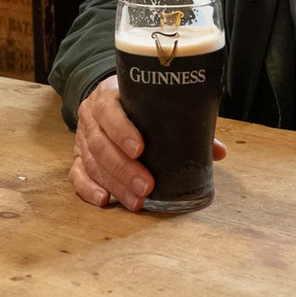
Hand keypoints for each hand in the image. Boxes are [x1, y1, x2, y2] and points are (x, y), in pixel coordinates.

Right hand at [69, 74, 227, 210]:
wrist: (107, 97)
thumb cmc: (137, 102)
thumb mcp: (154, 102)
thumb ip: (184, 123)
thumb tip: (218, 151)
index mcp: (108, 96)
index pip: (108, 110)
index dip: (121, 130)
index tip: (140, 148)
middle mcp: (90, 116)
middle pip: (100, 143)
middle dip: (124, 168)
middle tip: (147, 186)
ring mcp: (82, 137)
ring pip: (92, 162)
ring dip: (115, 184)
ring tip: (137, 200)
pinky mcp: (77, 156)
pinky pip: (77, 175)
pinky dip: (88, 189)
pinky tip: (105, 200)